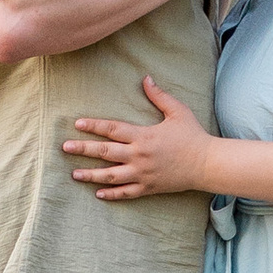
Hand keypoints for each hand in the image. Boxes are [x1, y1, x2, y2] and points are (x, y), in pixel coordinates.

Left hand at [65, 76, 218, 199]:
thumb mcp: (177, 111)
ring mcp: (143, 174)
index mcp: (143, 136)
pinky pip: (126, 193)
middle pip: (105, 152)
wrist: (207, 164)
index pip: (112, 129)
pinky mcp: (149, 188)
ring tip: (74, 173)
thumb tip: (145, 78)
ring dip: (91, 174)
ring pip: (111, 176)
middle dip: (83, 149)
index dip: (94, 125)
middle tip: (65, 147)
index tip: (77, 124)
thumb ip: (159, 96)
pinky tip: (97, 193)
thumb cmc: (192, 135)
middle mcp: (139, 156)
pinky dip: (111, 194)